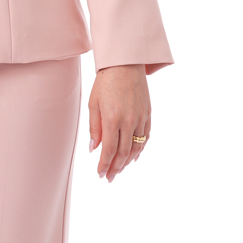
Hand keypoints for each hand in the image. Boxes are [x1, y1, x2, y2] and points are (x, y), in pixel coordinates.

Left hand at [88, 64, 151, 181]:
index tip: (100, 174)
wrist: (125, 64)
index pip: (109, 150)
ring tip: (120, 170)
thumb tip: (94, 149)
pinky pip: (146, 137)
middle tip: (109, 178)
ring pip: (136, 147)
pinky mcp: (148, 114)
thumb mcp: (94, 104)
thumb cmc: (105, 83)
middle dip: (116, 167)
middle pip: (123, 152)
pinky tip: (134, 157)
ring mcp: (140, 118)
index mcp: (112, 119)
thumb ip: (95, 128)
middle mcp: (128, 121)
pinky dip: (140, 149)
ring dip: (128, 162)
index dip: (104, 164)